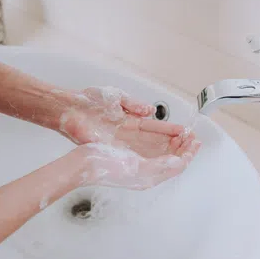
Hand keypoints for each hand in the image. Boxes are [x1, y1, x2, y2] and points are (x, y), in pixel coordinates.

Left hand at [55, 86, 189, 157]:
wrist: (69, 110)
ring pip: (149, 150)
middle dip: (174, 143)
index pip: (155, 127)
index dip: (170, 130)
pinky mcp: (113, 150)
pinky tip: (161, 160)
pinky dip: (148, 159)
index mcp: (130, 120)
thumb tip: (150, 111)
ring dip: (165, 152)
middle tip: (190, 144)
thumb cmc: (88, 101)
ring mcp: (122, 143)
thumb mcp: (117, 97)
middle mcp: (129, 134)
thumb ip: (134, 104)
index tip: (184, 131)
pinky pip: (134, 156)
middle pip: (156, 141)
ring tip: (182, 153)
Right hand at [72, 136, 200, 190]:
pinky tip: (162, 136)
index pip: (177, 166)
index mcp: (149, 177)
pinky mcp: (129, 160)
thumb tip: (180, 162)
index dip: (188, 153)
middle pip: (172, 161)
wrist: (81, 165)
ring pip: (163, 155)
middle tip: (192, 136)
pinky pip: (152, 152)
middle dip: (184, 148)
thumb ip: (160, 165)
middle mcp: (146, 173)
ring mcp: (137, 167)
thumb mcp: (135, 165)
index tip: (196, 141)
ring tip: (182, 134)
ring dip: (174, 144)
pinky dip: (161, 142)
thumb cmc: (103, 165)